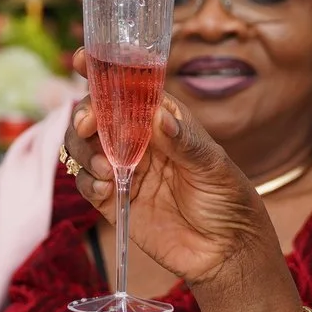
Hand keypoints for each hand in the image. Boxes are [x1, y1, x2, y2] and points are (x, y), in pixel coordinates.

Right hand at [64, 65, 270, 288]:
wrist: (226, 252)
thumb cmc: (229, 199)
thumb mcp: (213, 166)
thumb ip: (184, 143)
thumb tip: (158, 116)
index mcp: (163, 119)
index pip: (129, 87)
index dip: (103, 70)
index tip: (83, 59)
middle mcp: (138, 140)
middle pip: (96, 114)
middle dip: (85, 114)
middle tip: (88, 125)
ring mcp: (123, 170)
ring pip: (82, 146)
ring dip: (82, 150)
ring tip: (104, 167)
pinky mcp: (112, 201)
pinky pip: (86, 184)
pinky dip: (86, 181)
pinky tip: (104, 188)